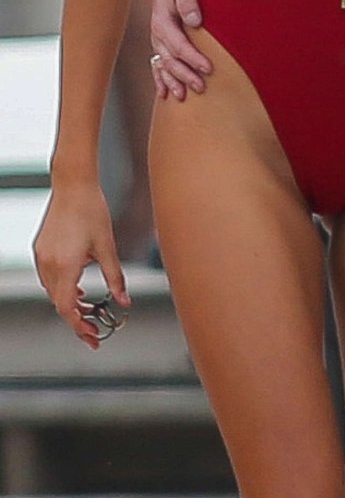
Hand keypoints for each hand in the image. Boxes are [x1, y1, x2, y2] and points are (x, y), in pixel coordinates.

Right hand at [33, 184, 130, 349]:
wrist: (73, 185)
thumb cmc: (92, 211)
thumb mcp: (108, 246)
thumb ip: (115, 277)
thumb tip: (124, 301)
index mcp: (66, 266)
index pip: (67, 309)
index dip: (79, 327)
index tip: (92, 338)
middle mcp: (48, 264)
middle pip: (59, 303)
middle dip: (76, 318)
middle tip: (94, 327)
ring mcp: (41, 257)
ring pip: (52, 291)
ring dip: (68, 302)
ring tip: (87, 306)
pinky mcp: (40, 249)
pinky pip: (48, 277)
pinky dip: (61, 286)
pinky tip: (76, 284)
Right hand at [149, 0, 211, 100]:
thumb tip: (194, 22)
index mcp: (162, 18)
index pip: (177, 44)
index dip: (192, 58)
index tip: (209, 68)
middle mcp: (158, 31)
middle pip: (169, 59)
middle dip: (184, 74)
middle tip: (202, 87)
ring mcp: (159, 37)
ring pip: (163, 64)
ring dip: (173, 80)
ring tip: (184, 95)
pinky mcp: (163, 39)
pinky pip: (158, 62)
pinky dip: (161, 78)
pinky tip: (164, 93)